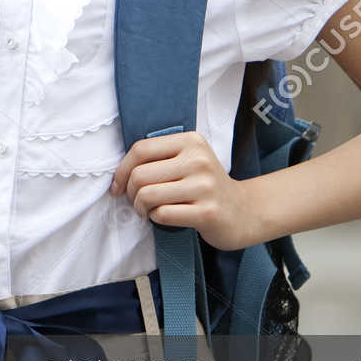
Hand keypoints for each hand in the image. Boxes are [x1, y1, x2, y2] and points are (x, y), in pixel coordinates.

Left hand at [109, 130, 260, 249]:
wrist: (244, 211)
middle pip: (140, 175)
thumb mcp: (187, 160)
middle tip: (136, 201)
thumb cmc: (205, 185)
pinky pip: (162, 214)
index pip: (141, 149)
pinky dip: (155, 218)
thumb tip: (117, 173)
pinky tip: (163, 217)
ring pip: (148, 195)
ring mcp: (205, 186)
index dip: (121, 169)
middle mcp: (199, 160)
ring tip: (147, 210)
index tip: (117, 185)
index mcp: (191, 141)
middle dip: (130, 193)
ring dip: (140, 208)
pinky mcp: (208, 212)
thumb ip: (158, 158)